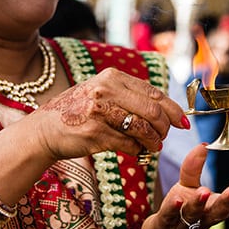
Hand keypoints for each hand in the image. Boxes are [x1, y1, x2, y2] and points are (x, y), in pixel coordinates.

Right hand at [33, 68, 188, 158]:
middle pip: (152, 111)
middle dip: (164, 128)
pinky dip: (137, 151)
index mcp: (112, 77)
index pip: (153, 93)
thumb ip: (130, 96)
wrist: (44, 130)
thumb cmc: (78, 112)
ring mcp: (100, 112)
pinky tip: (134, 151)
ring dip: (152, 142)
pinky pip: (128, 145)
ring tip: (152, 147)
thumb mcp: (101, 93)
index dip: (173, 110)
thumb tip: (166, 109)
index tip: (183, 123)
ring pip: (143, 129)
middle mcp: (106, 91)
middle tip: (164, 137)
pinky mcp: (95, 134)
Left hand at [139, 143, 228, 228]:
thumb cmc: (182, 208)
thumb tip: (203, 145)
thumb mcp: (189, 186)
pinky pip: (170, 217)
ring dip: (200, 204)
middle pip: (218, 213)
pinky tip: (177, 199)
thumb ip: (194, 167)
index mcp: (214, 209)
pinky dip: (174, 209)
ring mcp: (185, 224)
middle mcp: (203, 219)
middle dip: (226, 202)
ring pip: (194, 215)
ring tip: (204, 192)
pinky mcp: (165, 225)